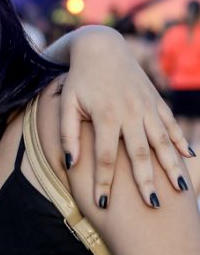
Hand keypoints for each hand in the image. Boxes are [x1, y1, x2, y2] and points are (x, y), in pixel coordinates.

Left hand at [59, 26, 189, 206]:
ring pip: (162, 141)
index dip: (104, 182)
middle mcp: (130, 113)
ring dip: (171, 165)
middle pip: (139, 154)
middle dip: (146, 181)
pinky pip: (170, 124)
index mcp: (105, 117)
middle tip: (152, 206)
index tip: (102, 204)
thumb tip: (70, 163)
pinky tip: (189, 157)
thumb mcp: (66, 105)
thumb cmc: (79, 81)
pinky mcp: (156, 100)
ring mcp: (146, 106)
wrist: (101, 48)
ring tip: (179, 188)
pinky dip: (180, 140)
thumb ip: (68, 135)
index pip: (104, 158)